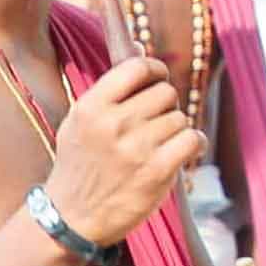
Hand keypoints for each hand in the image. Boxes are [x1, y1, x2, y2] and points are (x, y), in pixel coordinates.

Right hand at [46, 57, 208, 248]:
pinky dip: (193, 145)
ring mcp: (136, 149)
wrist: (72, 218)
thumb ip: (109, 90)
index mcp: (91, 107)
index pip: (137, 67)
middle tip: (156, 122)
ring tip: (162, 144)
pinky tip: (182, 153)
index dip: (155, 69)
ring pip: (179, 118)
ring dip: (176, 129)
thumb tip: (140, 47)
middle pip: (165, 92)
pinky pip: (192, 140)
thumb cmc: (78, 166)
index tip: (157, 79)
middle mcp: (113, 124)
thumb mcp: (79, 122)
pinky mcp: (156, 172)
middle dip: (165, 105)